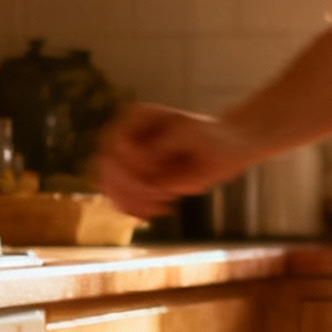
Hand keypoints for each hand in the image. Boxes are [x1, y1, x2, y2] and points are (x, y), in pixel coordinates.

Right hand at [98, 103, 248, 218]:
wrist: (225, 149)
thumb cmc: (212, 138)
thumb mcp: (194, 135)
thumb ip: (167, 144)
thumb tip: (145, 163)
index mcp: (138, 117)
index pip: (118, 144)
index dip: (134, 164)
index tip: (159, 173)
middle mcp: (127, 136)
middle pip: (106, 165)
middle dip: (132, 186)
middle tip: (162, 195)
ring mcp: (128, 160)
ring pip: (108, 184)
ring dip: (130, 200)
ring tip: (161, 205)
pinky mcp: (134, 180)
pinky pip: (118, 198)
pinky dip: (131, 209)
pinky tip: (152, 214)